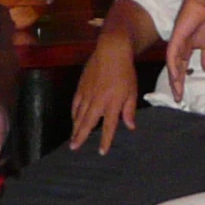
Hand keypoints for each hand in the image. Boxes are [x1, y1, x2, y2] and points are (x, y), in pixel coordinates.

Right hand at [68, 36, 140, 153]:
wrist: (111, 51)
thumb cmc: (125, 72)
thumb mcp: (132, 92)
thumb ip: (129, 111)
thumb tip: (130, 127)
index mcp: (112, 103)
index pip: (108, 126)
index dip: (105, 140)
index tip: (101, 152)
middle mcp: (98, 101)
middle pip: (87, 123)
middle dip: (81, 137)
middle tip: (74, 148)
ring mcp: (87, 94)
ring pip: (78, 114)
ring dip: (75, 128)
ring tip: (73, 139)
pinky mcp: (81, 86)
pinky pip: (75, 103)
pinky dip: (73, 113)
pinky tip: (73, 119)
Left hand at [163, 0, 204, 103]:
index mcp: (186, 48)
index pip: (182, 68)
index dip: (182, 81)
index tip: (183, 94)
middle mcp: (178, 47)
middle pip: (175, 69)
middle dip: (176, 84)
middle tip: (178, 98)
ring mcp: (176, 42)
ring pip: (172, 64)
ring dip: (174, 78)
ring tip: (177, 91)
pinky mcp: (176, 37)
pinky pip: (173, 54)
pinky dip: (174, 66)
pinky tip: (176, 76)